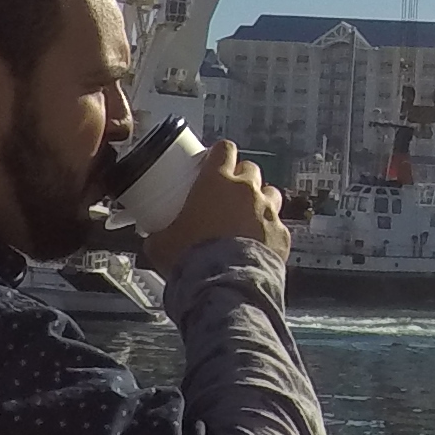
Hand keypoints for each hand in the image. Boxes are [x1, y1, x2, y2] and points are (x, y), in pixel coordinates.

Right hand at [152, 137, 287, 266]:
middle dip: (241, 177)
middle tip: (227, 193)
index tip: (214, 162)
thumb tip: (153, 239)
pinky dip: (269, 231)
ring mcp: (268, 211)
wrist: (223, 285)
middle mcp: (247, 191)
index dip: (219, 154)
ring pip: (270, 192)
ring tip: (246, 216)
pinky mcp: (282, 234)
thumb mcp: (162, 243)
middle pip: (250, 169)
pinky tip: (257, 244)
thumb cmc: (193, 260)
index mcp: (216, 183)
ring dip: (259, 200)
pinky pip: (277, 225)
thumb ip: (159, 233)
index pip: (224, 149)